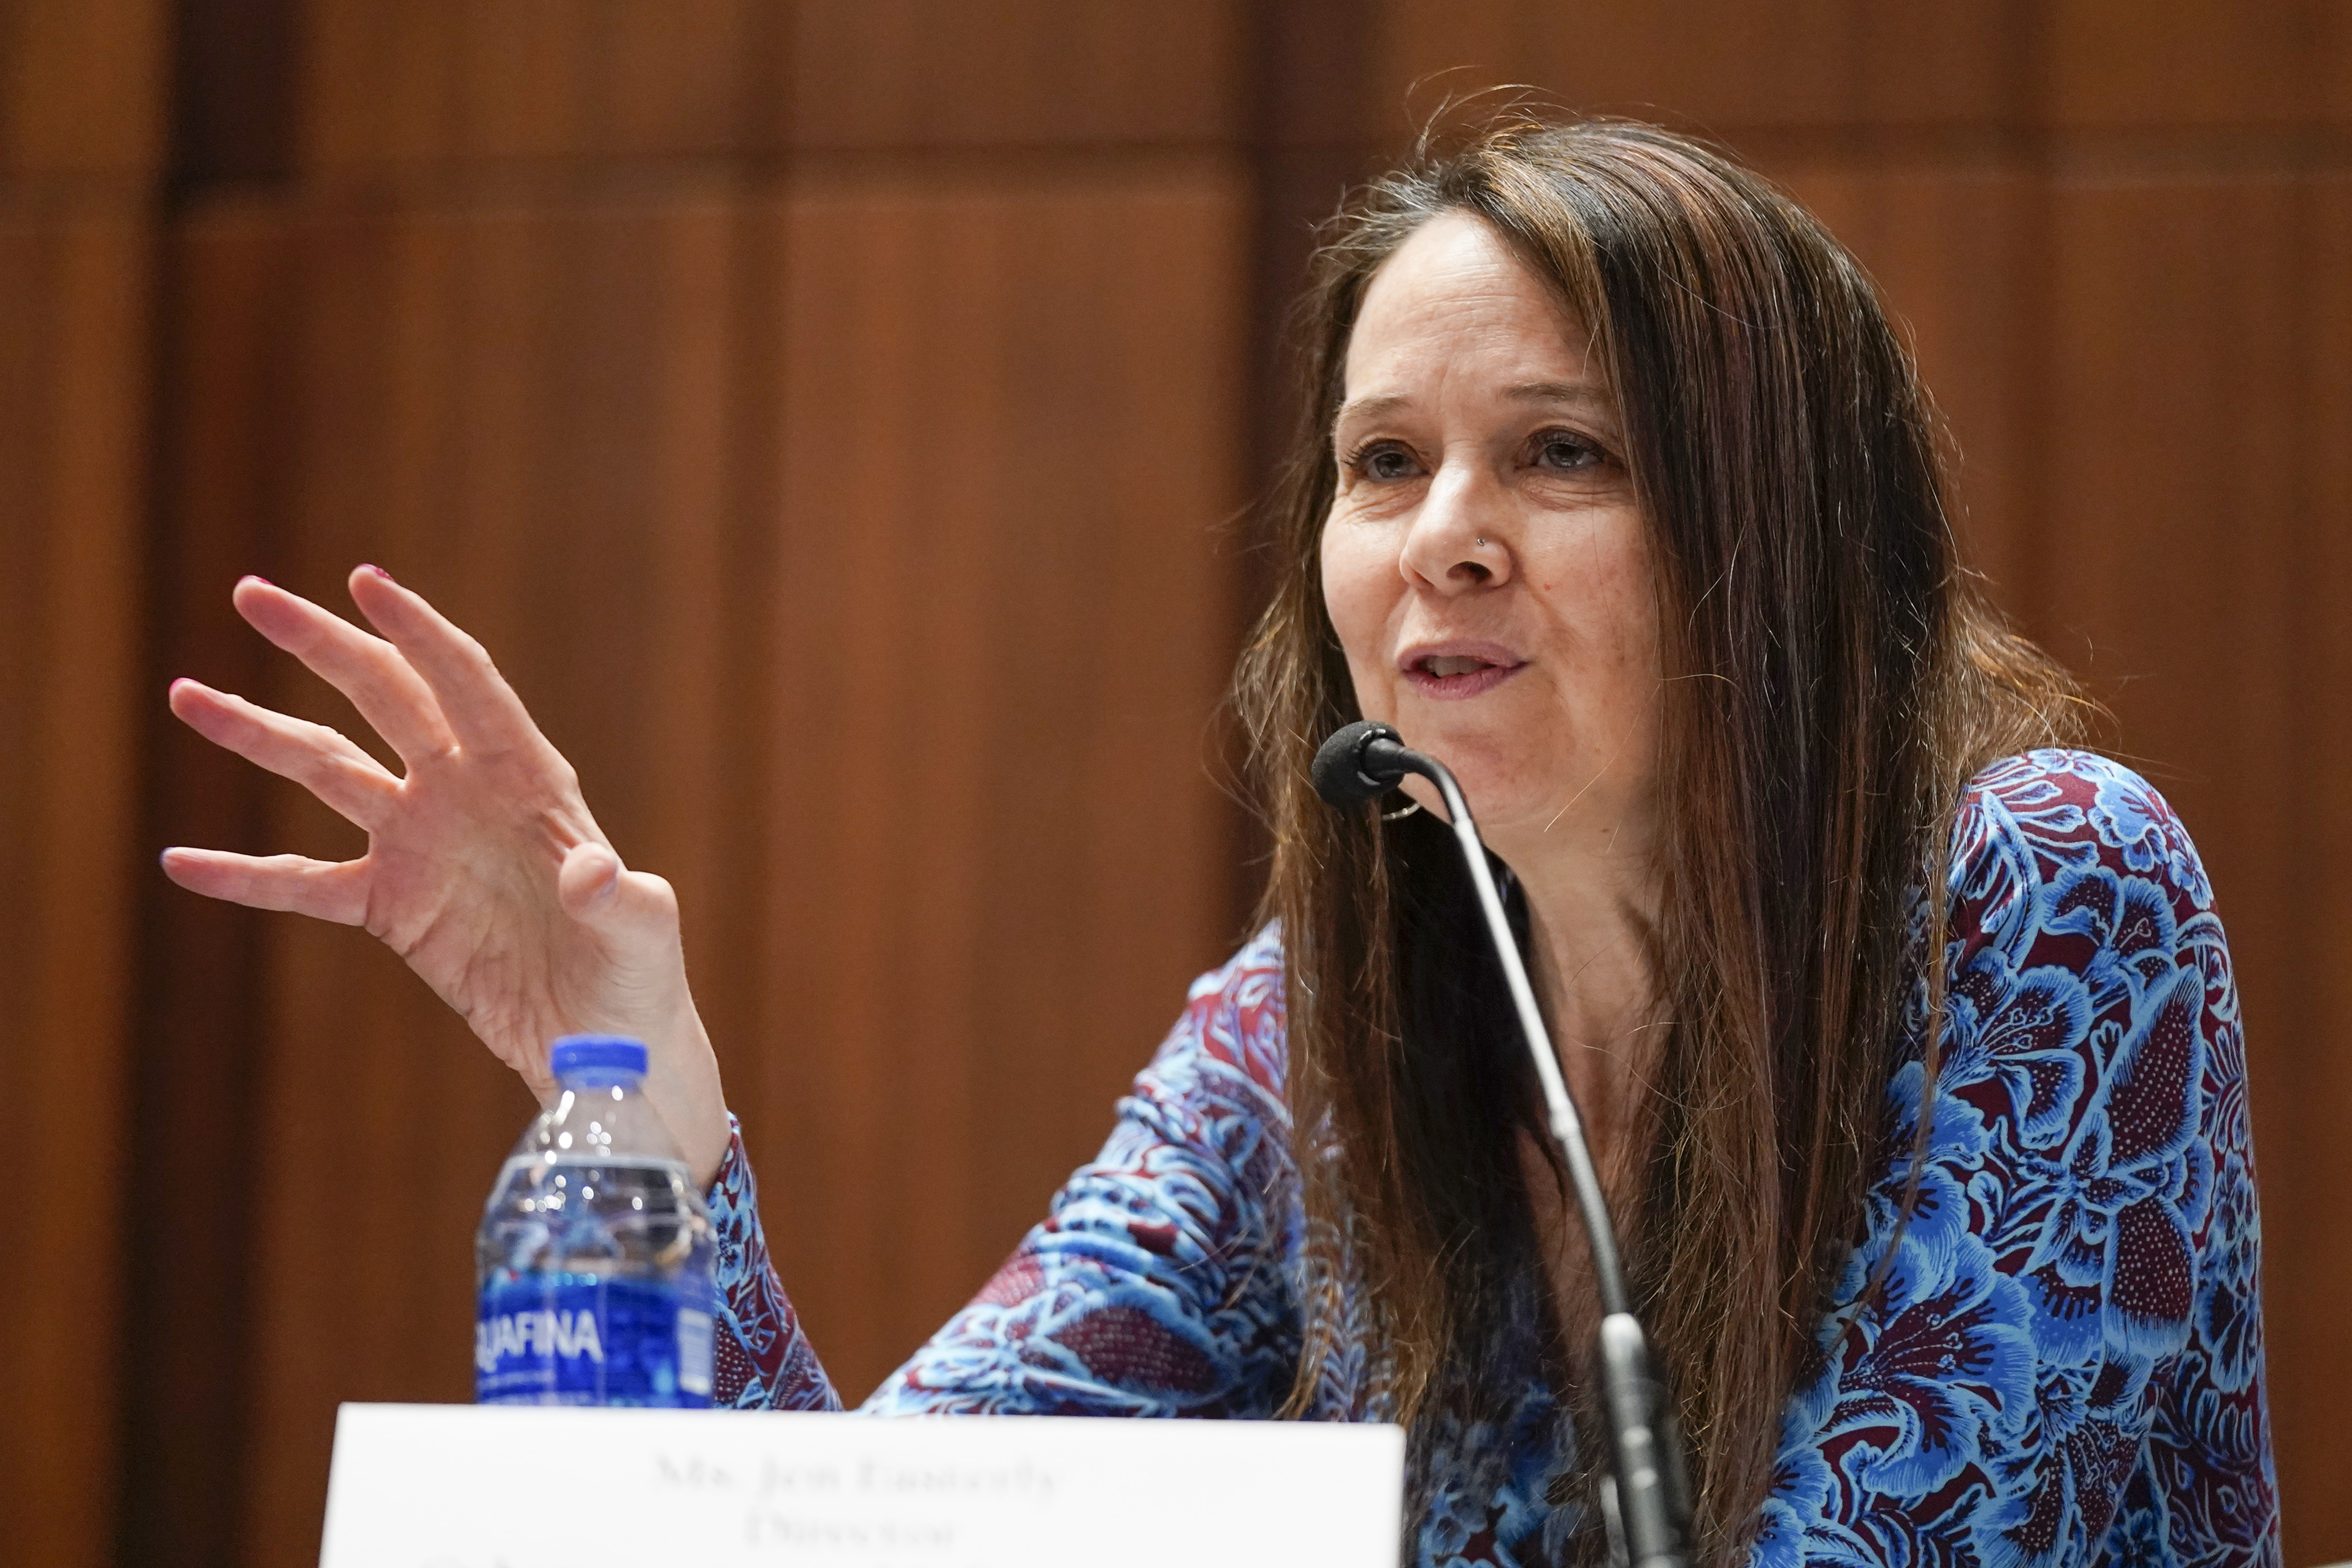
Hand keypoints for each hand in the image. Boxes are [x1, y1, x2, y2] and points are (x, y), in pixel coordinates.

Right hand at [161, 567, 731, 1184]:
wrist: (607, 1038)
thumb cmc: (639, 975)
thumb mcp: (644, 932)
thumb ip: (618, 897)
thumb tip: (591, 875)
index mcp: (531, 781)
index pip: (469, 685)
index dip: (421, 633)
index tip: (367, 583)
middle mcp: (466, 795)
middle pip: (385, 699)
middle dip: (323, 645)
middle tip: (253, 594)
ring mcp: (421, 846)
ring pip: (326, 770)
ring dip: (258, 733)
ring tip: (188, 694)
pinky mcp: (391, 908)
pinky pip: (305, 886)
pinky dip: (245, 877)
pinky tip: (182, 863)